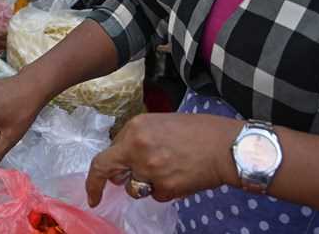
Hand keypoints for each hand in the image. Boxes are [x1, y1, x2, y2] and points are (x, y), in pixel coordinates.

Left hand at [85, 113, 239, 205]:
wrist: (226, 146)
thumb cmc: (197, 131)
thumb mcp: (160, 124)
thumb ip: (137, 140)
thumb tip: (122, 161)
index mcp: (135, 129)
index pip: (105, 156)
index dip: (95, 177)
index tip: (92, 192)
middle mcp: (137, 148)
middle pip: (111, 173)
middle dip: (109, 184)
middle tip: (116, 184)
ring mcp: (151, 170)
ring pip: (135, 188)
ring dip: (144, 184)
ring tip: (167, 171)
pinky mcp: (165, 187)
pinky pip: (156, 195)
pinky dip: (164, 190)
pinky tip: (179, 176)